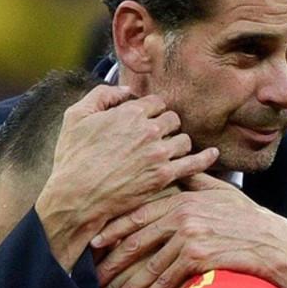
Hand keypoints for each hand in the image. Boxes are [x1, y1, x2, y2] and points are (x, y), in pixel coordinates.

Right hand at [34, 86, 218, 269]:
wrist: (76, 196)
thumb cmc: (73, 159)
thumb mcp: (76, 116)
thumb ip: (101, 95)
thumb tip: (124, 91)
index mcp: (130, 113)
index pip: (156, 103)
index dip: (151, 111)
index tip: (147, 120)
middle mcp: (148, 130)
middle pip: (172, 120)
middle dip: (166, 126)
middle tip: (159, 137)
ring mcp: (159, 154)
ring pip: (183, 140)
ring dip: (178, 143)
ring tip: (171, 151)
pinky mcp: (164, 176)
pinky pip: (194, 164)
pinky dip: (206, 158)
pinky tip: (213, 154)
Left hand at [92, 173, 286, 287]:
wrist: (277, 244)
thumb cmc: (251, 219)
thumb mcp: (223, 192)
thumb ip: (196, 181)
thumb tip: (179, 168)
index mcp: (184, 199)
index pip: (138, 215)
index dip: (113, 231)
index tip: (95, 244)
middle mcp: (182, 215)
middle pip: (136, 240)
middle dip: (113, 262)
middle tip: (95, 277)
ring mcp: (190, 236)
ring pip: (149, 264)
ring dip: (129, 285)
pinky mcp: (198, 256)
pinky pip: (167, 278)